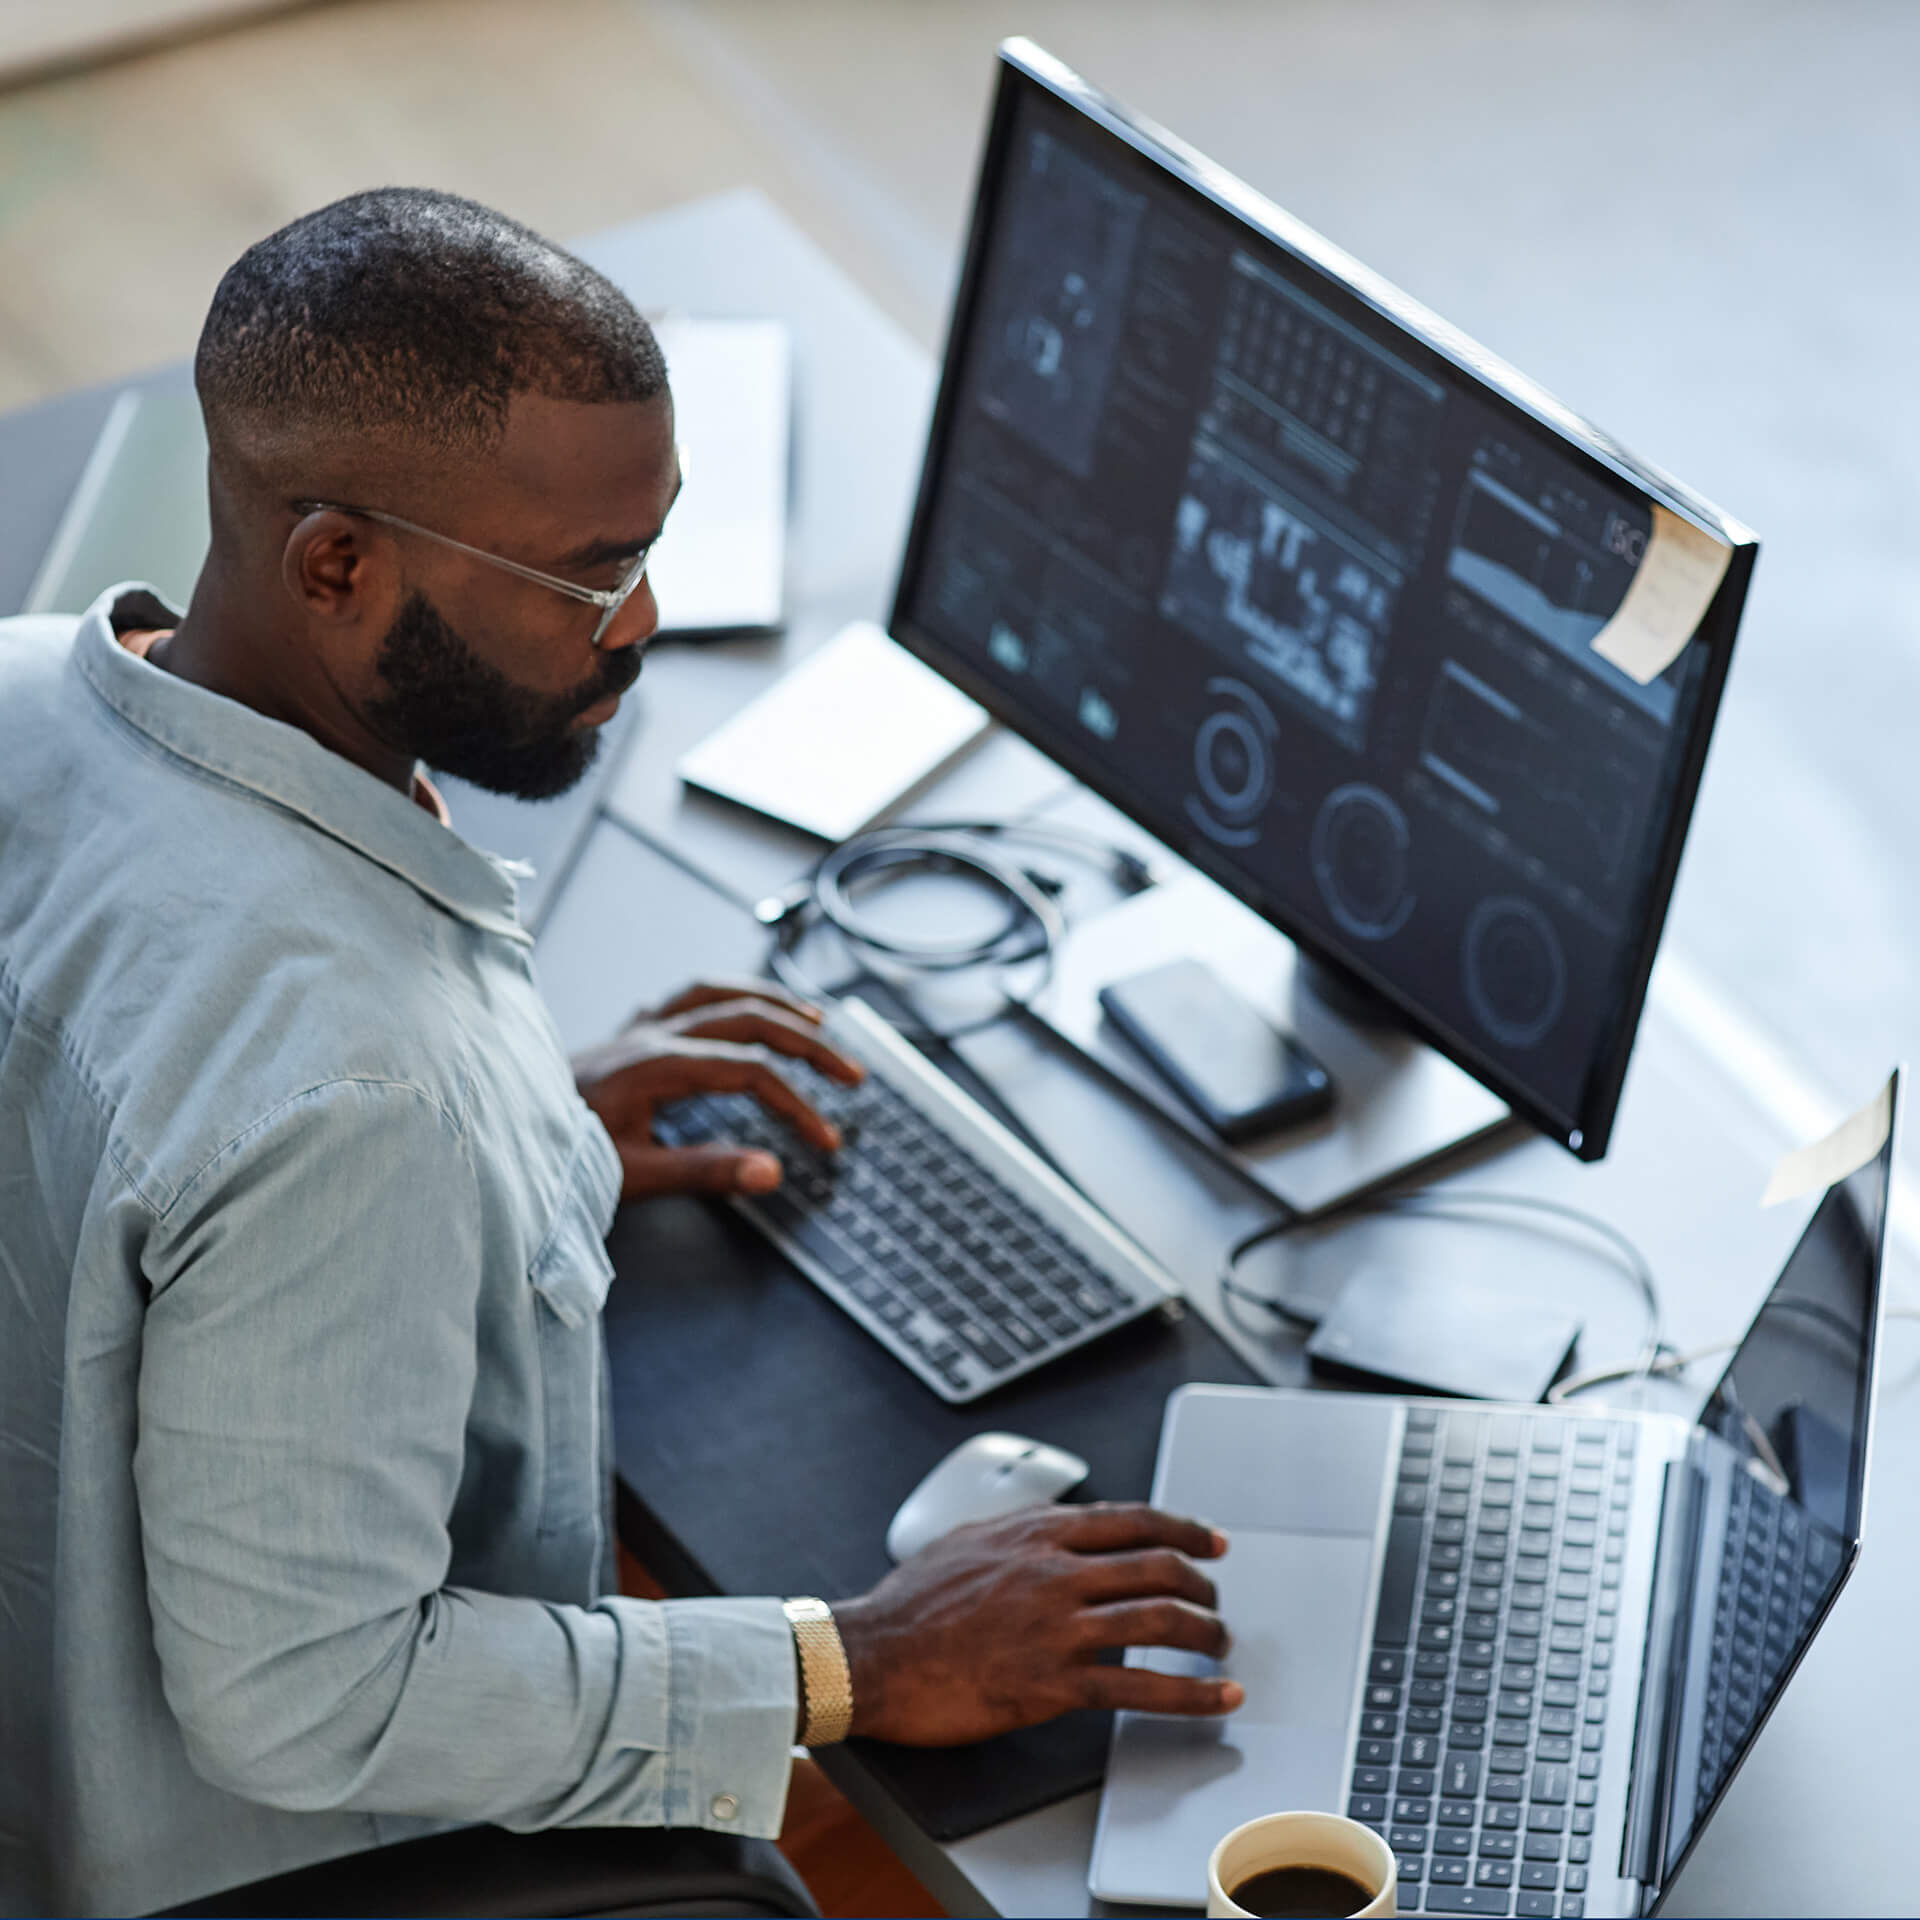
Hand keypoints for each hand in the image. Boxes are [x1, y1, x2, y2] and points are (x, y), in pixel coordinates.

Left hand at [573, 979, 863, 1199]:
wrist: (494, 1133)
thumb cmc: (555, 1159)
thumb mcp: (631, 1176)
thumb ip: (705, 1172)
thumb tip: (773, 1172)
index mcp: (654, 1066)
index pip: (750, 1073)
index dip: (797, 1104)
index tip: (826, 1140)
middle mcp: (648, 1034)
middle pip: (748, 1018)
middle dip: (808, 1043)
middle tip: (851, 1073)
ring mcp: (635, 1028)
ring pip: (719, 993)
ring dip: (773, 1003)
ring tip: (816, 1019)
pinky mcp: (626, 1034)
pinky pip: (687, 997)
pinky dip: (727, 997)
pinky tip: (743, 1009)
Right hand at [830, 1504, 1241, 1745]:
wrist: (870, 1655)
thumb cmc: (908, 1604)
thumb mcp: (967, 1540)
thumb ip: (1018, 1533)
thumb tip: (1049, 1528)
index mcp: (1037, 1533)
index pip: (1133, 1520)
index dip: (1184, 1528)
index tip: (1211, 1541)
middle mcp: (1055, 1571)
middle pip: (1158, 1566)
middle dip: (1202, 1585)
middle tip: (1216, 1603)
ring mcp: (1057, 1627)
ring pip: (1159, 1621)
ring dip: (1205, 1635)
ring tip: (1221, 1648)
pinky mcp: (1052, 1683)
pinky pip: (1138, 1688)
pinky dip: (1189, 1693)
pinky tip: (1214, 1698)